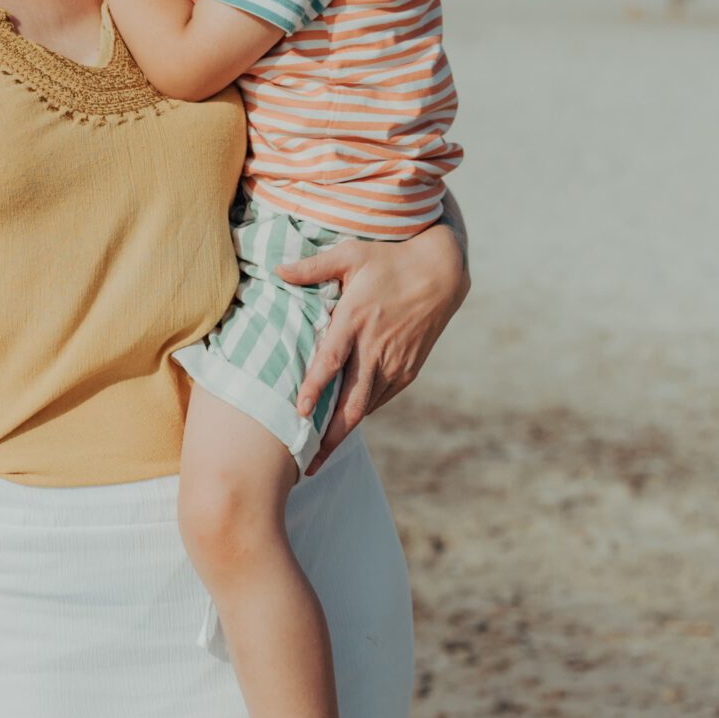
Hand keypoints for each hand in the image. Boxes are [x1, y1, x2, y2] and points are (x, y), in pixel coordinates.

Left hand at [279, 218, 468, 471]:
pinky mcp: (407, 371)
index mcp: (356, 319)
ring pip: (365, 407)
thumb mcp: (351, 254)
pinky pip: (379, 399)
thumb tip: (277, 271)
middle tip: (307, 463)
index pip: (332, 361)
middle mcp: (375, 348)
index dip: (316, 388)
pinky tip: (343, 427)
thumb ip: (313, 267)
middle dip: (329, 437)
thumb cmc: (390, 259)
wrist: (441, 273)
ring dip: (342, 432)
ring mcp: (394, 363)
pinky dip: (360, 413)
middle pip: (351, 402)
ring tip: (319, 454)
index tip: (300, 412)